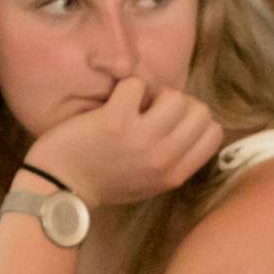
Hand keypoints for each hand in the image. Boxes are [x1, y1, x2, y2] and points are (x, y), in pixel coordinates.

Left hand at [24, 78, 223, 207]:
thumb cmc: (105, 183)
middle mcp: (164, 157)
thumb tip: (192, 125)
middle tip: (153, 111)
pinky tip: (115, 102)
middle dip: (178, 104)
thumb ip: (176, 159)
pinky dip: (127, 87)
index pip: (214, 132)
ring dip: (155, 93)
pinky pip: (137, 85)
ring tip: (135, 105)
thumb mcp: (152, 182)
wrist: (60, 188)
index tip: (173, 122)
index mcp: (176, 173)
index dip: (195, 120)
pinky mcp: (115, 120)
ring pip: (175, 96)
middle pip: (199, 110)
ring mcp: (141, 138)